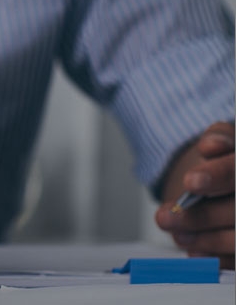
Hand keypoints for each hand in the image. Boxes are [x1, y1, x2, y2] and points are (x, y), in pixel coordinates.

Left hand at [154, 122, 232, 265]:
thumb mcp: (224, 140)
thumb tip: (212, 145)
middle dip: (202, 216)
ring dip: (206, 239)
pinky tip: (195, 253)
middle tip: (166, 217)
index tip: (191, 182)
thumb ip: (219, 136)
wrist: (227, 181)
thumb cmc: (227, 162)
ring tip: (177, 234)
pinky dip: (217, 258)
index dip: (219, 175)